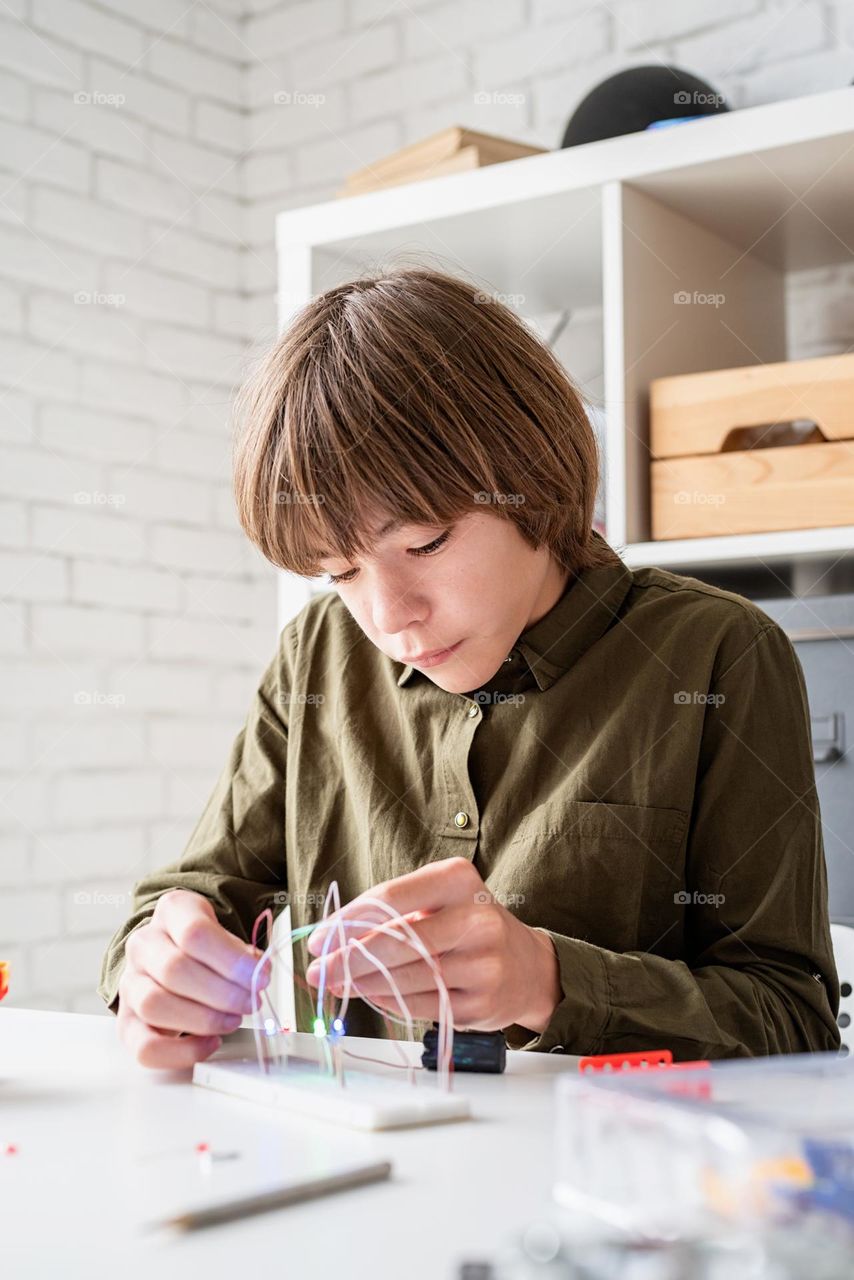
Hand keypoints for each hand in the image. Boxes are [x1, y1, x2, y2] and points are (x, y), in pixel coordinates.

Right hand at [117, 890, 271, 1069]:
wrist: (173, 952)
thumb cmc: (205, 946)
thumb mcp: (224, 933)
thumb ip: (240, 952)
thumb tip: (258, 973)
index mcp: (171, 912)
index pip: (195, 932)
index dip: (231, 960)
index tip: (261, 977)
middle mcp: (142, 945)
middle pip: (174, 970)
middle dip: (222, 993)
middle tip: (251, 1002)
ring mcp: (130, 983)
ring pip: (154, 1004)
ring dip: (203, 1019)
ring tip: (233, 1020)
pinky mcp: (127, 1022)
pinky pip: (144, 1046)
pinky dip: (181, 1052)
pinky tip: (211, 1043)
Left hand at [305, 857, 560, 1033]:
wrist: (528, 966)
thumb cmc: (469, 925)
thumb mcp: (440, 900)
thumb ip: (393, 913)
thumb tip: (333, 939)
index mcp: (459, 880)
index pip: (391, 899)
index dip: (348, 922)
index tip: (319, 939)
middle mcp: (477, 919)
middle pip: (396, 942)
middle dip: (348, 960)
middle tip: (318, 970)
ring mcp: (483, 964)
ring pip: (405, 978)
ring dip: (362, 984)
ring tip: (338, 984)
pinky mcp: (481, 1004)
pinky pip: (420, 1005)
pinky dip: (389, 1001)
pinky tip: (373, 995)